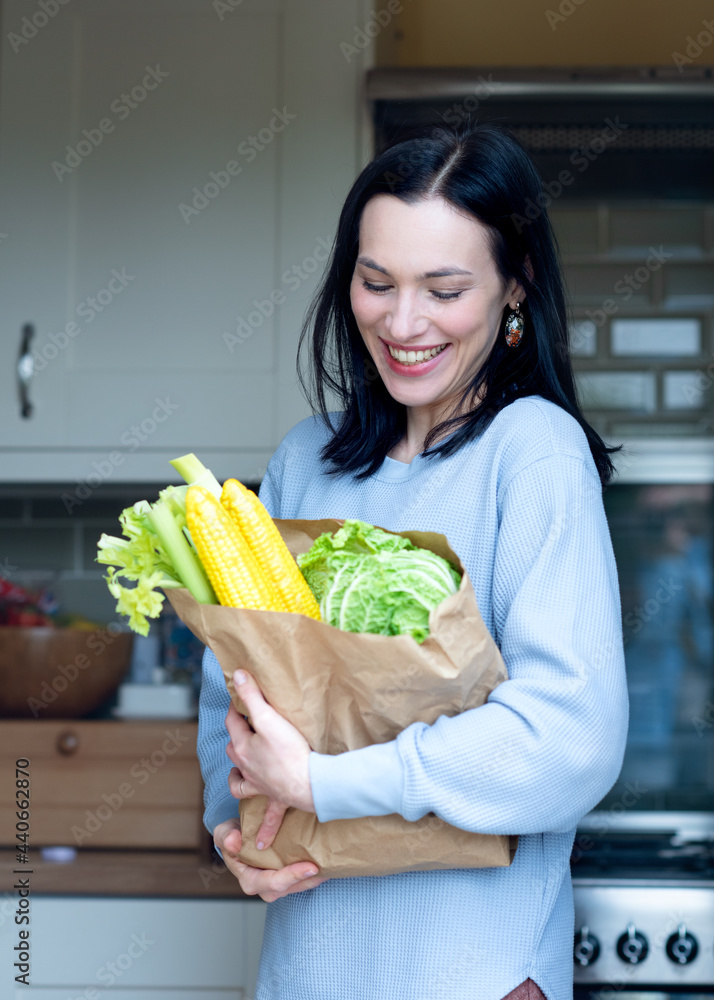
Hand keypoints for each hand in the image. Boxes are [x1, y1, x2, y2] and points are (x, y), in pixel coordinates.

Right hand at [213, 818, 326, 901]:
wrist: (240, 834)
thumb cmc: (232, 835)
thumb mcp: (224, 832)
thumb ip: (226, 837)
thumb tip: (234, 841)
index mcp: (250, 880)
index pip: (273, 883)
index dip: (292, 877)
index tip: (310, 867)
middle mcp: (264, 886)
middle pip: (290, 888)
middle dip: (308, 880)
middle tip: (326, 868)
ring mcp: (276, 883)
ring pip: (298, 886)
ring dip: (314, 878)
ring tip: (331, 866)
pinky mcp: (286, 877)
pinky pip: (300, 879)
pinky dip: (313, 873)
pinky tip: (326, 863)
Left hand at [225, 668, 314, 850]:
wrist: (309, 784)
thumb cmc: (290, 751)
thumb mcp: (269, 718)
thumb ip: (252, 697)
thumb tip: (236, 675)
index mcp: (243, 747)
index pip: (233, 721)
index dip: (236, 707)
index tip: (240, 695)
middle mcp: (247, 768)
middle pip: (234, 749)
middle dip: (236, 737)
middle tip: (244, 725)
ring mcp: (260, 784)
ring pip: (240, 784)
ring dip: (237, 779)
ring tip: (238, 775)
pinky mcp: (276, 798)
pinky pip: (269, 818)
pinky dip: (264, 829)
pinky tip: (260, 843)